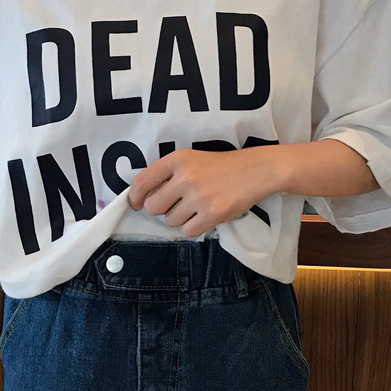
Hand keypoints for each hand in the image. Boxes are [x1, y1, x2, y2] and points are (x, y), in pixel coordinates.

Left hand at [128, 147, 273, 237]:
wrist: (255, 170)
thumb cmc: (220, 166)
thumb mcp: (191, 160)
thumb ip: (168, 174)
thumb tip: (143, 197)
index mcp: (177, 159)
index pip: (142, 182)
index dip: (134, 197)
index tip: (136, 203)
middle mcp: (186, 177)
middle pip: (152, 207)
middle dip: (161, 209)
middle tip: (176, 204)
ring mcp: (199, 196)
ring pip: (171, 221)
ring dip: (180, 218)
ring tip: (197, 206)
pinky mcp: (213, 214)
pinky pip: (188, 231)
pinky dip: (194, 227)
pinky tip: (205, 215)